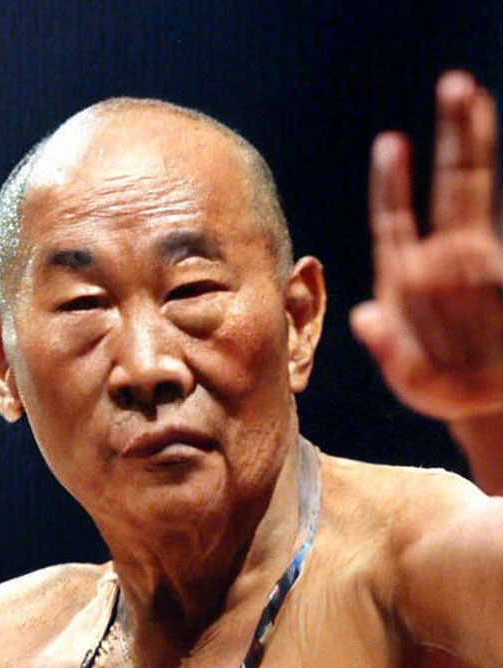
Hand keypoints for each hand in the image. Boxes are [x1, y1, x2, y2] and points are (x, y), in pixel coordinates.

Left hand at [351, 71, 502, 420]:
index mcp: (406, 280)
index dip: (392, 184)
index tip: (391, 143)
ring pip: (476, 193)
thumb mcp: (414, 382)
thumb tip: (362, 315)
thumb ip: (390, 354)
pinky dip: (487, 185)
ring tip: (477, 97)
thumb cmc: (445, 391)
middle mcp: (441, 258)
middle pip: (447, 189)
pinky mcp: (499, 268)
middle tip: (455, 84)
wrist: (484, 399)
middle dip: (452, 139)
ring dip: (477, 145)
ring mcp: (477, 258)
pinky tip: (499, 146)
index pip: (395, 221)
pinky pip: (496, 232)